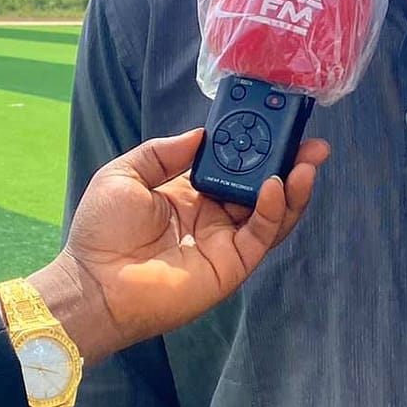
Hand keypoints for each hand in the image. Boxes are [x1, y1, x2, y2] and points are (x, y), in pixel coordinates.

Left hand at [32, 129, 329, 363]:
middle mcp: (214, 216)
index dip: (253, 145)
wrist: (95, 284)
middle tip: (311, 141)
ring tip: (308, 161)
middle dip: (288, 164)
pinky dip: (275, 210)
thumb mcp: (126, 175)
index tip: (272, 122)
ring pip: (272, 212)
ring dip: (293, 186)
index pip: (234, 166)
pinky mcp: (233, 264)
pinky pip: (261, 235)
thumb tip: (200, 135)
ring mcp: (226, 241)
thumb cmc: (102, 232)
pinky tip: (277, 186)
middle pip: (262, 188)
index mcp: (190, 194)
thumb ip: (163, 153)